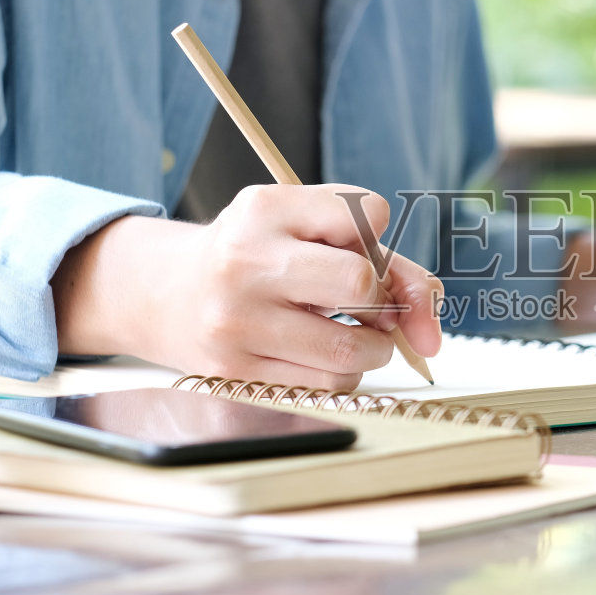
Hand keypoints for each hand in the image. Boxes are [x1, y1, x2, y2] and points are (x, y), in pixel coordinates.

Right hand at [53, 185, 442, 389]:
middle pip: (362, 284)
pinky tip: (319, 354)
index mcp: (265, 208)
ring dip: (372, 347)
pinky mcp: (234, 371)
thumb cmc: (256, 255)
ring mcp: (237, 321)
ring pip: (351, 350)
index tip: (353, 248)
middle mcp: (246, 261)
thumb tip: (430, 324)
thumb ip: (381, 256)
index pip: (368, 215)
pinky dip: (342, 373)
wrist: (165, 294)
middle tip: (372, 305)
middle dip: (384, 300)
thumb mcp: (303, 226)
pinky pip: (326, 385)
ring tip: (352, 333)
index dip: (376, 238)